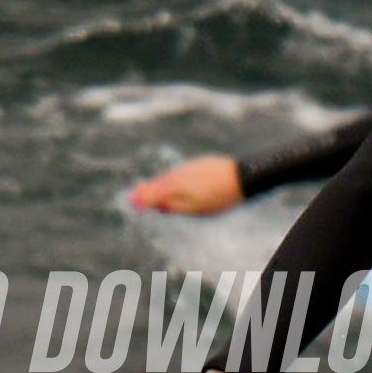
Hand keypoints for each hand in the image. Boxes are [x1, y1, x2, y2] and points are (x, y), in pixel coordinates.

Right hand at [125, 154, 242, 214]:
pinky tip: (173, 185)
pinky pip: (178, 173)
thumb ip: (171, 205)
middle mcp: (176, 173)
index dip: (139, 199)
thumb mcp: (193, 208)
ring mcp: (187, 167)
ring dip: (158, 185)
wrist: (241, 176)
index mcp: (173, 185)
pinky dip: (171, 180)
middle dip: (145, 191)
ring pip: (167, 177)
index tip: (130, 203)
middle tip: (135, 197)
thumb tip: (154, 204)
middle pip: (156, 183)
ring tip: (150, 191)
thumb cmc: (218, 197)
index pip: (150, 192)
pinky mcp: (197, 164)